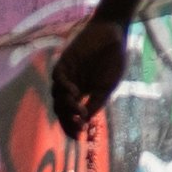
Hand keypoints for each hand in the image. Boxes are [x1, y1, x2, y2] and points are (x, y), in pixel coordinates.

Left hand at [42, 0, 132, 134]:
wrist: (113, 34)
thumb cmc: (113, 60)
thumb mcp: (107, 86)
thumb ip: (96, 102)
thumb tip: (85, 121)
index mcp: (82, 95)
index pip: (71, 115)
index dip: (72, 127)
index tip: (79, 137)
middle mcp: (71, 87)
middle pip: (61, 109)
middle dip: (67, 120)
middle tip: (78, 126)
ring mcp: (66, 75)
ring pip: (57, 96)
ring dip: (66, 106)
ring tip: (79, 110)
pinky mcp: (63, 63)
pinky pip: (58, 78)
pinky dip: (64, 88)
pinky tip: (75, 93)